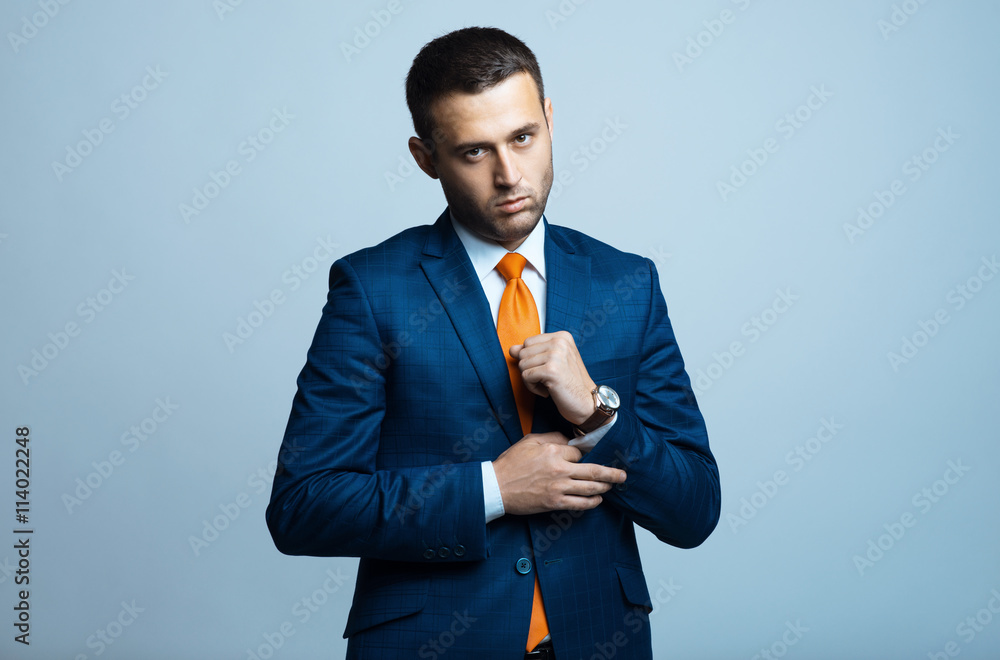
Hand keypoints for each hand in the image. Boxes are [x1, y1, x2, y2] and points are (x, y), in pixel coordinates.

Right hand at [492, 432, 626, 514]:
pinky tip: (598, 499)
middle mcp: (560, 470)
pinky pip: (579, 504)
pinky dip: (592, 502)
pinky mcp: (554, 502)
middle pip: (593, 471)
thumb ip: (552, 437)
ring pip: (590, 488)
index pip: (580, 453)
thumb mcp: (530, 441)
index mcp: (554, 452)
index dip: (586, 455)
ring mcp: (558, 488)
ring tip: (613, 485)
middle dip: (611, 473)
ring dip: (605, 487)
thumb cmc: (511, 463)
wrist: (497, 486)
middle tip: (623, 474)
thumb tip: (569, 441)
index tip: (588, 457)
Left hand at [509, 331, 596, 425]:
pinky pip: (526, 377)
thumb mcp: (552, 363)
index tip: (547, 370)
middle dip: (529, 370)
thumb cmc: (570, 383)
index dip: (531, 360)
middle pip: (523, 353)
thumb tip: (512, 349)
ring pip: (522, 365)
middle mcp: (560, 342)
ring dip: (531, 380)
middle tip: (546, 379)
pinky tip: (547, 391)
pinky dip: (532, 388)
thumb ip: (533, 353)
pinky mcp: (551, 370)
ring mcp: (556, 355)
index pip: (528, 342)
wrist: (587, 403)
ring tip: (548, 385)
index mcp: (562, 336)